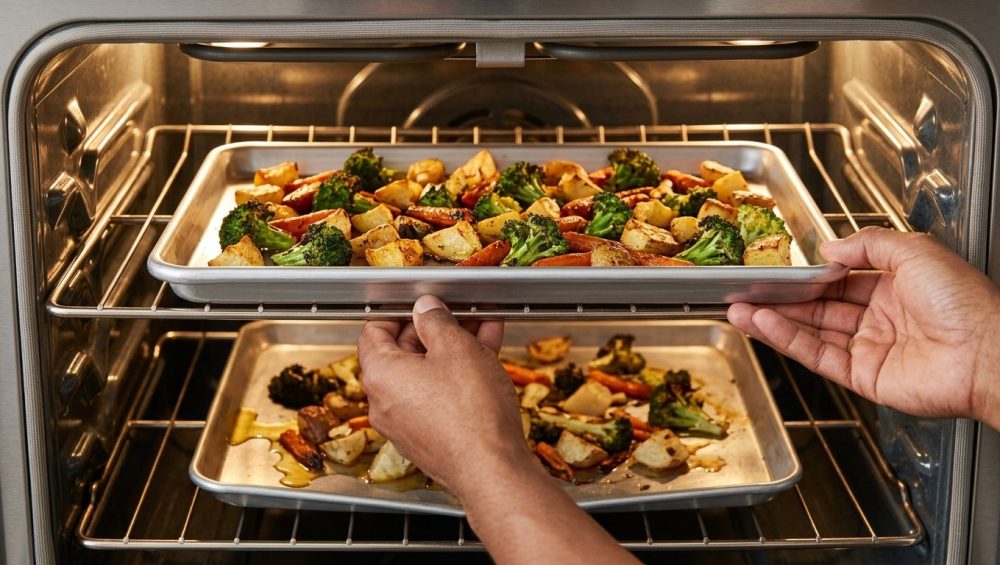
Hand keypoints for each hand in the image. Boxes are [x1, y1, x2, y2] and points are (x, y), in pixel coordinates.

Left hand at [358, 295, 637, 564]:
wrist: (493, 469)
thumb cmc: (471, 413)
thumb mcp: (456, 348)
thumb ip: (437, 321)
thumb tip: (426, 308)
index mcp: (380, 375)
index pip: (374, 330)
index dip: (400, 311)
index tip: (422, 302)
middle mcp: (386, 402)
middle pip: (404, 353)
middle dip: (435, 329)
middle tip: (460, 313)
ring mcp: (408, 424)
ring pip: (428, 375)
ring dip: (453, 350)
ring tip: (483, 331)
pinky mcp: (430, 438)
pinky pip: (439, 397)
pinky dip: (458, 376)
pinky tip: (487, 359)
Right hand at [728, 227, 999, 428]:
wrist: (987, 354)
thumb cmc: (967, 303)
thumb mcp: (916, 251)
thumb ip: (868, 243)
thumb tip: (830, 248)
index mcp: (897, 287)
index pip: (840, 279)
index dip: (808, 275)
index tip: (778, 268)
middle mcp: (882, 318)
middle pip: (819, 307)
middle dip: (782, 298)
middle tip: (748, 289)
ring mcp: (871, 348)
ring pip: (812, 331)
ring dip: (774, 319)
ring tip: (740, 307)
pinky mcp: (863, 376)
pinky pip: (817, 355)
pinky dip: (786, 340)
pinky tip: (763, 325)